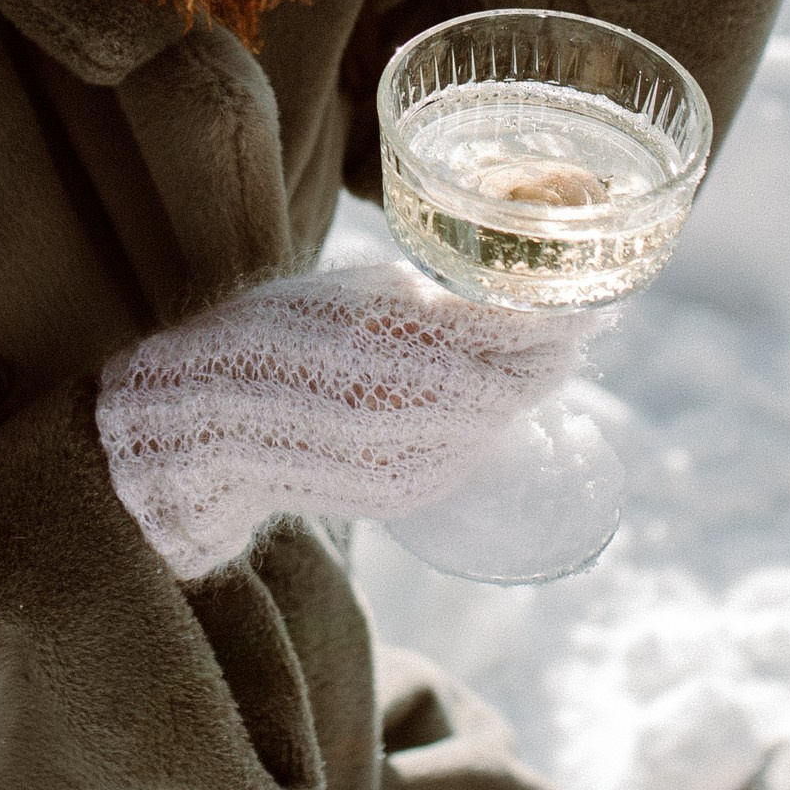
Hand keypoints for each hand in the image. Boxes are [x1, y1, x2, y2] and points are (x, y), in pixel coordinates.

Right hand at [95, 258, 576, 581]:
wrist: (206, 428)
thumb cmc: (273, 338)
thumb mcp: (345, 296)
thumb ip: (423, 304)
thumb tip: (504, 302)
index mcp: (376, 340)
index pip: (496, 334)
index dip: (550, 319)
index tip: (583, 299)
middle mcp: (393, 406)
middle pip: (509, 385)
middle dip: (551, 356)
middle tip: (580, 327)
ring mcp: (400, 458)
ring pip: (495, 422)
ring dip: (528, 390)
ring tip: (548, 357)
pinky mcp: (399, 492)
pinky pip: (465, 453)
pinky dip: (489, 424)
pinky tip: (493, 400)